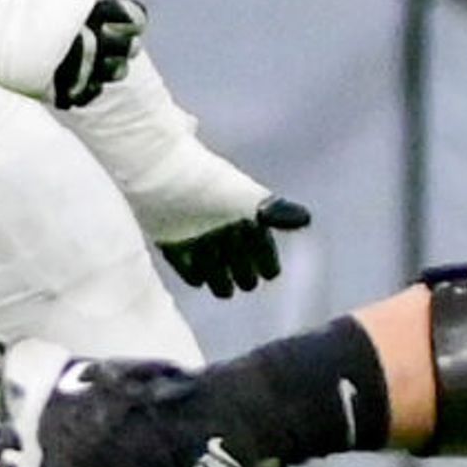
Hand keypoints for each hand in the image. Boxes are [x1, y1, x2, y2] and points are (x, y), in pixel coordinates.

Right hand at [0, 0, 146, 109]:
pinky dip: (89, 84)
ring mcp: (72, 69)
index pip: (135, 18)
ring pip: (115, 73)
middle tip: (103, 35)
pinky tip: (79, 71)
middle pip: (130, 48)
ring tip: (93, 55)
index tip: (113, 14)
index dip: (130, 15)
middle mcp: (85, 43)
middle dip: (123, 39)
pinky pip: (89, 93)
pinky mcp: (57, 89)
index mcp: (90, 13)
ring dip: (111, 63)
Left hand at [161, 194, 310, 298]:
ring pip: (210, 258)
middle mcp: (216, 219)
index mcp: (238, 209)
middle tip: (248, 285)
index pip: (258, 238)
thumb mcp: (245, 198)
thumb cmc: (207, 184)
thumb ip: (274, 211)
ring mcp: (192, 228)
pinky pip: (181, 260)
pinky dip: (190, 272)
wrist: (160, 175)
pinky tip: (197, 282)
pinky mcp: (168, 235)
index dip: (265, 257)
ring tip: (225, 291)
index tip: (271, 275)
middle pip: (235, 251)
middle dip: (243, 269)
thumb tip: (307, 219)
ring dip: (218, 276)